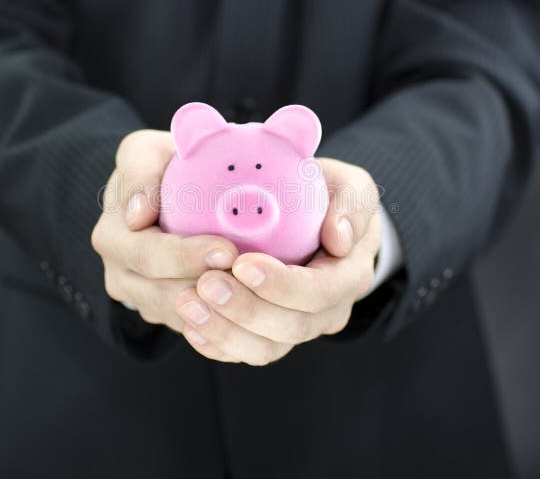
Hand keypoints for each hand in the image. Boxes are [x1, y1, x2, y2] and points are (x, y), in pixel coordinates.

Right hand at [91, 130, 237, 331]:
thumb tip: (138, 215)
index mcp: (112, 237)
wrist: (156, 193)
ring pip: (180, 316)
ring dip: (218, 307)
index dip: (186, 257)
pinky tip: (252, 303)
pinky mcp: (163, 310)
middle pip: (164, 293)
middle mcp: (120, 274)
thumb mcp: (143, 152)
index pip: (148, 256)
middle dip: (210, 287)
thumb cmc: (158, 165)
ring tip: (259, 290)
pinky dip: (220, 316)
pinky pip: (193, 324)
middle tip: (251, 274)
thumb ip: (139, 172)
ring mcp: (141, 297)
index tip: (227, 249)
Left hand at [176, 157, 381, 364]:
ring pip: (265, 349)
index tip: (242, 263)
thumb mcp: (351, 186)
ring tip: (186, 303)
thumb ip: (353, 203)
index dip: (281, 285)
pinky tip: (190, 327)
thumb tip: (339, 238)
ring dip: (224, 331)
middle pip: (290, 327)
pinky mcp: (270, 336)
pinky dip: (216, 345)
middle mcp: (327, 311)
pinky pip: (244, 353)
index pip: (319, 292)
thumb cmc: (330, 198)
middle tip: (205, 283)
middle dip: (245, 310)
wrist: (315, 219)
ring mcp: (298, 327)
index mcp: (349, 276)